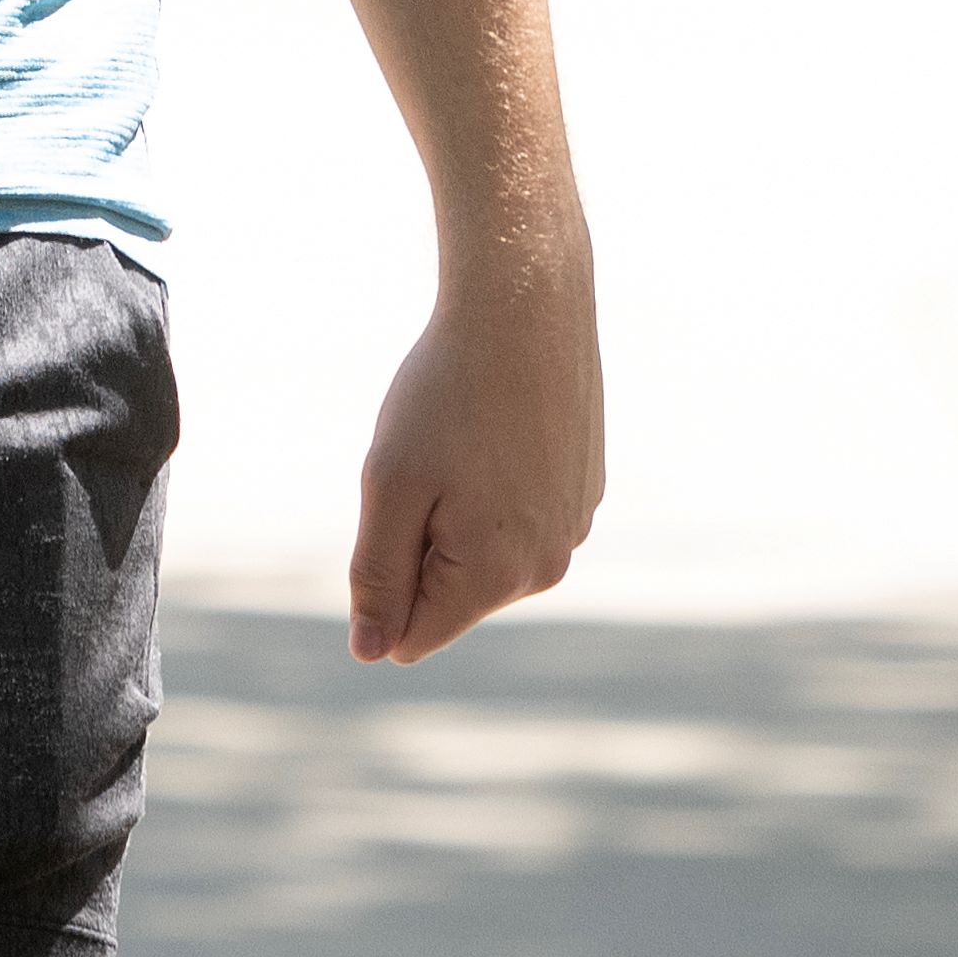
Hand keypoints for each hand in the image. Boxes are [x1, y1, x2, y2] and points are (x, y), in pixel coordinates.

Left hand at [352, 259, 601, 664]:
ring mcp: (574, 527)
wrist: (526, 305)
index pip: (414, 635)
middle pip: (450, 594)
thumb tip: (371, 651)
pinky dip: (496, 483)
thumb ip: (378, 577)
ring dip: (457, 512)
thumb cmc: (444, 393)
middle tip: (429, 464)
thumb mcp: (389, 484)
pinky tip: (499, 426)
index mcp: (497, 575)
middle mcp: (548, 566)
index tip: (393, 508)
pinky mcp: (586, 489)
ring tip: (467, 439)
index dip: (381, 581)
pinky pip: (519, 515)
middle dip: (422, 543)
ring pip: (484, 554)